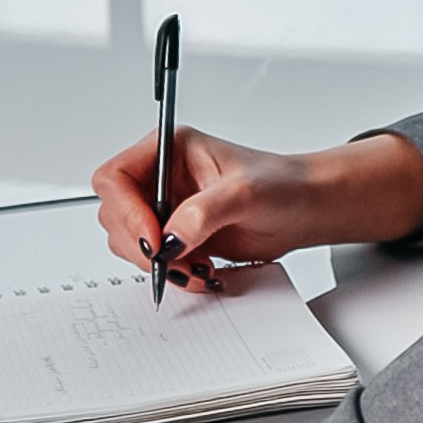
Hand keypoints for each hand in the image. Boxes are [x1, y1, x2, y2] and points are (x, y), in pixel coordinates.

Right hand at [91, 124, 422, 281]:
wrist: (306, 210)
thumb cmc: (283, 185)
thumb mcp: (245, 193)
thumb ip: (204, 212)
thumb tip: (170, 238)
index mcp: (168, 150)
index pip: (115, 176)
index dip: (126, 210)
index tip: (155, 237)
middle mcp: (161, 178)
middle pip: (115, 214)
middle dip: (141, 244)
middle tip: (173, 261)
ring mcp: (166, 208)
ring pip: (129, 241)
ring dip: (157, 262)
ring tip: (196, 266)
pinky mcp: (177, 236)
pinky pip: (154, 260)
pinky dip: (172, 272)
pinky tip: (201, 271)